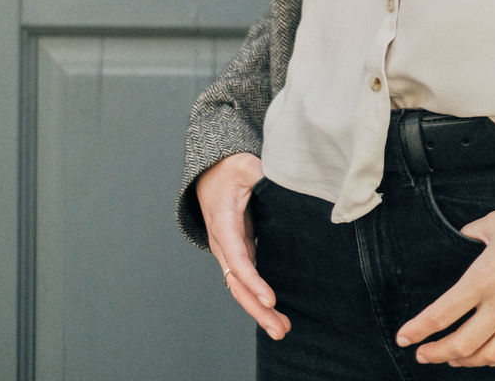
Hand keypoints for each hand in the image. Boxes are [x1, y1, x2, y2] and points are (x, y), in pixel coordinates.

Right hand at [195, 153, 290, 339]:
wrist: (212, 173)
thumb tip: (282, 176)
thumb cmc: (229, 169)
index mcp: (224, 224)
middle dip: (257, 309)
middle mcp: (223, 244)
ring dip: (259, 311)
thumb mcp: (245, 165)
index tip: (270, 299)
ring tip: (281, 330)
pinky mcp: (239, 252)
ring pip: (241, 288)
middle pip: (237, 284)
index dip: (253, 281)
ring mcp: (230, 251)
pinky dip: (258, 299)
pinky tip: (275, 314)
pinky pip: (246, 281)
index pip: (238, 259)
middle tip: (280, 329)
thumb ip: (260, 172)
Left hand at [396, 195, 494, 366]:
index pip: (442, 313)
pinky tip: (490, 357)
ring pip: (489, 356)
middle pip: (461, 344)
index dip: (418, 330)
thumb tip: (462, 236)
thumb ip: (473, 233)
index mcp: (484, 278)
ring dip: (465, 361)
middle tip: (424, 354)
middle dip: (437, 354)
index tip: (404, 338)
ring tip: (453, 359)